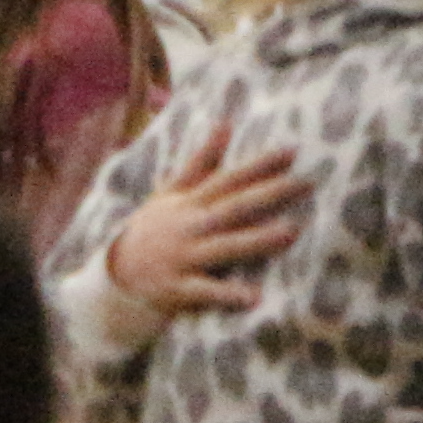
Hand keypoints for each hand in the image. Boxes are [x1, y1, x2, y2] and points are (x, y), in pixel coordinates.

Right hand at [105, 117, 309, 314]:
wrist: (116, 273)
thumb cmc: (156, 228)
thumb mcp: (171, 193)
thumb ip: (200, 162)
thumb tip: (224, 124)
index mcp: (191, 203)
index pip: (230, 179)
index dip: (260, 165)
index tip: (293, 151)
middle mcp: (191, 227)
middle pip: (234, 207)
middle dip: (269, 195)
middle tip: (306, 185)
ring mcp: (185, 257)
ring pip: (224, 246)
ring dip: (256, 239)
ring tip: (291, 233)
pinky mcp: (178, 288)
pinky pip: (205, 291)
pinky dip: (228, 295)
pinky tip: (255, 297)